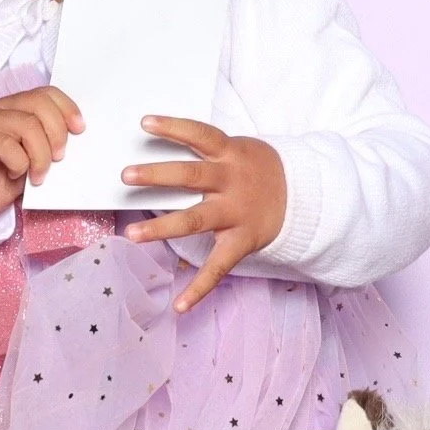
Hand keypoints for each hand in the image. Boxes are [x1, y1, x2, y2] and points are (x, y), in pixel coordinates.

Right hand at [0, 86, 84, 235]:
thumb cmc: (3, 177)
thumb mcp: (35, 157)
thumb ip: (50, 142)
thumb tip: (76, 139)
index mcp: (17, 107)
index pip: (47, 94)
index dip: (67, 108)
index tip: (80, 130)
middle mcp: (1, 110)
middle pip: (39, 105)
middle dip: (57, 133)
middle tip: (59, 158)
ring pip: (27, 126)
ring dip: (41, 155)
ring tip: (39, 175)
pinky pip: (7, 146)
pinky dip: (20, 164)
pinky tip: (16, 174)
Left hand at [122, 118, 286, 310]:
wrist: (303, 196)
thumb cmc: (258, 170)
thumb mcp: (240, 150)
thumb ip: (208, 151)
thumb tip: (160, 145)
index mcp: (231, 155)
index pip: (200, 135)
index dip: (174, 127)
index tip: (145, 123)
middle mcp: (231, 183)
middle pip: (191, 176)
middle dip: (157, 175)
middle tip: (126, 175)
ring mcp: (235, 214)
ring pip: (195, 220)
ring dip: (161, 228)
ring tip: (132, 234)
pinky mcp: (241, 241)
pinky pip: (218, 268)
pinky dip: (199, 288)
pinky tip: (178, 306)